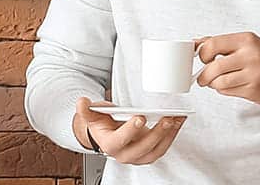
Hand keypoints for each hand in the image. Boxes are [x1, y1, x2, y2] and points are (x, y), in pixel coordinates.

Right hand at [71, 98, 185, 164]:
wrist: (107, 135)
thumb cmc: (101, 125)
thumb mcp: (91, 115)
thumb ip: (86, 110)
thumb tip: (82, 102)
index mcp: (109, 145)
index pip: (120, 140)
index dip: (130, 130)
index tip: (140, 117)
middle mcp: (124, 155)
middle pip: (143, 147)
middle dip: (157, 133)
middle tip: (166, 118)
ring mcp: (138, 157)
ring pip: (156, 150)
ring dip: (168, 135)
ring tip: (176, 119)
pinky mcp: (149, 154)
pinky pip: (163, 147)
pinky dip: (172, 135)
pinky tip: (178, 122)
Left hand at [196, 32, 259, 131]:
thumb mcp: (246, 44)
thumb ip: (220, 42)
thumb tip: (194, 43)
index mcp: (247, 40)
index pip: (212, 44)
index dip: (202, 54)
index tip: (202, 59)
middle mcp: (252, 56)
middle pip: (214, 67)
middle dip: (204, 75)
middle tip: (203, 77)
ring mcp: (254, 74)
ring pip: (219, 82)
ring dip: (213, 84)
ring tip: (217, 82)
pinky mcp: (254, 90)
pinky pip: (228, 92)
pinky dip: (224, 90)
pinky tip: (232, 86)